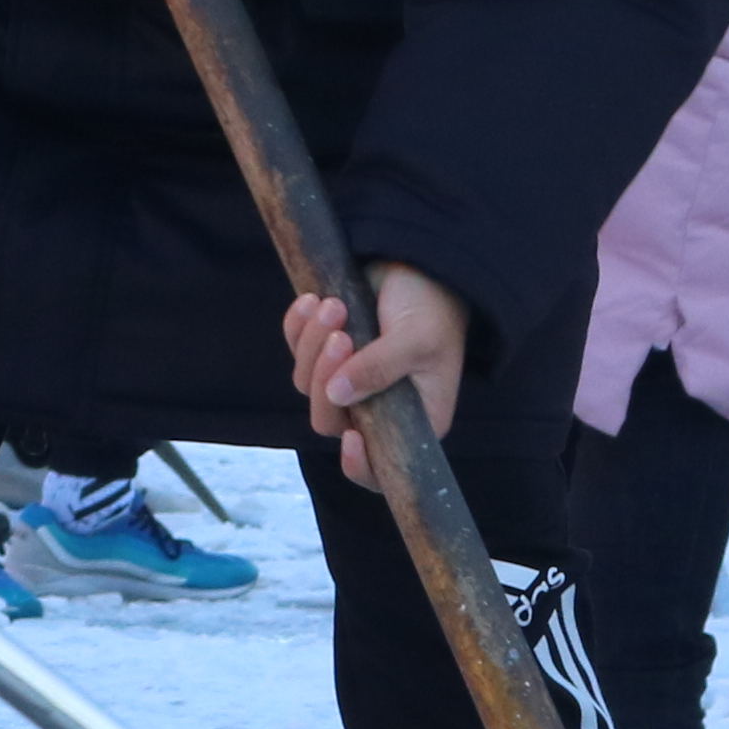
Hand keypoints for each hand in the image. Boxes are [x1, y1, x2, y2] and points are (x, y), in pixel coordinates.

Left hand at [284, 262, 472, 448]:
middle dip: (327, 379)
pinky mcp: (326, 353)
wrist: (418, 262)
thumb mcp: (415, 339)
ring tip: (334, 305)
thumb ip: (379, 369)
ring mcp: (348, 382)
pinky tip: (311, 300)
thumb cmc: (431, 306)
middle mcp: (378, 409)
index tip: (352, 437)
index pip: (380, 466)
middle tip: (341, 336)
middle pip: (330, 420)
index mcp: (414, 421)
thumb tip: (338, 396)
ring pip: (308, 384)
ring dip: (313, 343)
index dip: (361, 464)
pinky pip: (297, 352)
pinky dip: (299, 327)